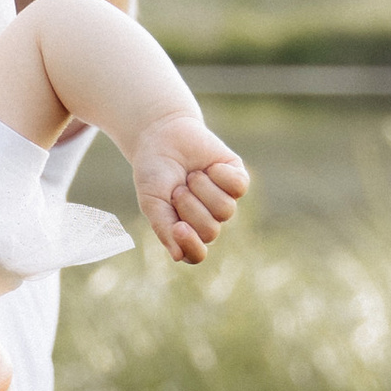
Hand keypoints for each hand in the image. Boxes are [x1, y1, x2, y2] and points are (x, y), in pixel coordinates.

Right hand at [129, 112, 248, 264]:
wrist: (162, 135)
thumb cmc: (154, 172)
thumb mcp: (152, 202)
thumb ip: (163, 227)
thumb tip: (177, 255)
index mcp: (185, 230)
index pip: (196, 254)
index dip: (191, 245)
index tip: (178, 227)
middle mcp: (207, 219)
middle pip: (210, 231)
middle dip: (190, 207)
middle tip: (178, 188)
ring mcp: (224, 199)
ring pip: (225, 210)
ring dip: (203, 189)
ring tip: (191, 176)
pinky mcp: (236, 179)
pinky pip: (238, 187)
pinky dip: (221, 176)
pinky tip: (209, 167)